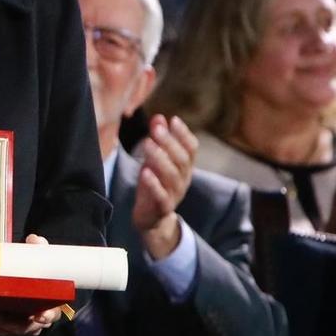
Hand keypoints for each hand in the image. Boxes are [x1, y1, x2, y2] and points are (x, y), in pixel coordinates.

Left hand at [0, 235, 63, 335]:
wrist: (31, 281)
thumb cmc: (36, 272)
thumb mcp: (41, 258)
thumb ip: (38, 249)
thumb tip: (33, 240)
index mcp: (51, 304)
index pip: (51, 313)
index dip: (46, 316)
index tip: (39, 316)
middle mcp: (38, 320)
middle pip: (23, 327)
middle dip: (3, 323)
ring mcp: (23, 326)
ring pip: (7, 331)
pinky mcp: (9, 328)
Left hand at [132, 117, 196, 259]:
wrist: (151, 219)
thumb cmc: (154, 184)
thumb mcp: (155, 160)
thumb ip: (158, 141)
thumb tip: (159, 117)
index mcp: (185, 167)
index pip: (191, 149)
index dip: (184, 134)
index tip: (174, 120)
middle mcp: (183, 179)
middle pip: (182, 160)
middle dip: (170, 143)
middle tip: (156, 129)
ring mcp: (175, 194)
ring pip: (172, 176)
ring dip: (160, 158)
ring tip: (147, 144)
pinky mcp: (163, 208)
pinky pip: (161, 196)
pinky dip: (154, 184)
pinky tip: (144, 171)